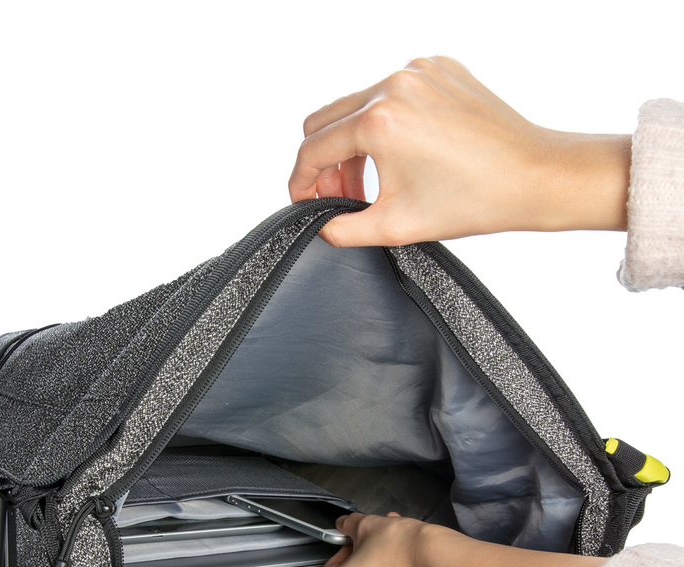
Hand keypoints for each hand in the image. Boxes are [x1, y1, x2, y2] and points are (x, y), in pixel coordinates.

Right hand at [289, 56, 629, 246]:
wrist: (534, 177)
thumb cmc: (475, 200)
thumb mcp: (396, 226)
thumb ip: (344, 229)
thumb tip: (321, 226)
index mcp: (380, 121)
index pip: (312, 149)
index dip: (300, 182)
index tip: (305, 201)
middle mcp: (395, 84)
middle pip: (325, 119)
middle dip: (322, 161)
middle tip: (338, 194)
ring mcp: (419, 71)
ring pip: (356, 104)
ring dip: (352, 142)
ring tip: (369, 180)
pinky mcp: (439, 68)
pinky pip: (390, 92)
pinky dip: (384, 123)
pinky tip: (401, 154)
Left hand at [319, 512, 456, 566]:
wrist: (440, 563)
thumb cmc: (402, 550)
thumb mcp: (366, 525)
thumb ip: (348, 525)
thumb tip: (344, 525)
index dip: (344, 550)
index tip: (355, 542)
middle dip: (363, 561)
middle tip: (374, 544)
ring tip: (393, 550)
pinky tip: (405, 566)